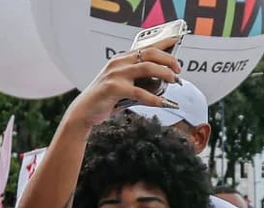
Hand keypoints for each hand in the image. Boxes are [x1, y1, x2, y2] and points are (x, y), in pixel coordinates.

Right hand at [65, 37, 182, 127]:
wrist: (84, 111)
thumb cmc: (105, 98)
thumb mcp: (123, 84)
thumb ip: (139, 80)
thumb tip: (162, 82)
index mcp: (122, 59)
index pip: (146, 46)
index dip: (163, 43)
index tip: (177, 41)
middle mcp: (119, 62)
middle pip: (150, 53)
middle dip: (168, 59)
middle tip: (178, 70)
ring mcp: (116, 74)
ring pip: (147, 68)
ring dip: (165, 74)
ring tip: (174, 81)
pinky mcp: (113, 88)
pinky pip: (140, 92)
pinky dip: (155, 99)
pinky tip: (164, 103)